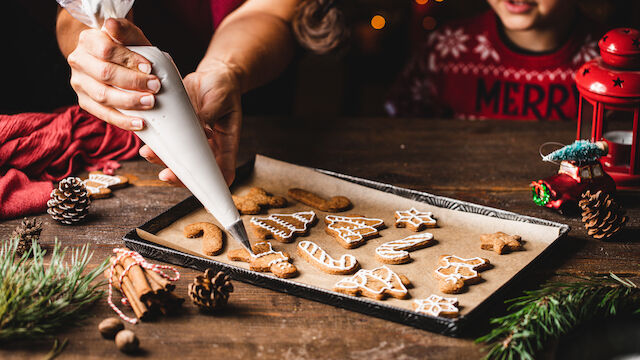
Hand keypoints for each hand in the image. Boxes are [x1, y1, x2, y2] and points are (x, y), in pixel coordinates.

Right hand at [67, 18, 158, 129]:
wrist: (117, 62)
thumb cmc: (127, 49)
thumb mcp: (130, 36)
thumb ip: (125, 30)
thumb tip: (111, 25)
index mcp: (88, 41)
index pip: (106, 50)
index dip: (129, 60)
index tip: (150, 68)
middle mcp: (79, 61)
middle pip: (105, 74)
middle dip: (133, 82)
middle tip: (156, 87)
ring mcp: (79, 83)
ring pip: (103, 96)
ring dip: (129, 102)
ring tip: (150, 103)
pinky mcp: (85, 102)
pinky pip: (103, 114)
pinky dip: (123, 120)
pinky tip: (140, 123)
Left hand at [139, 59, 242, 185]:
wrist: (213, 75)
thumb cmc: (224, 88)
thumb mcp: (220, 100)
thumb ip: (209, 115)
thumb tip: (202, 131)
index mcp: (225, 143)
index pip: (224, 172)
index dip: (214, 186)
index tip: (201, 189)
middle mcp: (208, 146)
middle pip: (195, 171)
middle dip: (178, 176)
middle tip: (165, 174)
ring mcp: (191, 139)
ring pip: (177, 158)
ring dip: (161, 159)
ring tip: (148, 152)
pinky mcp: (177, 128)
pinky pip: (166, 140)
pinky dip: (155, 142)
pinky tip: (145, 139)